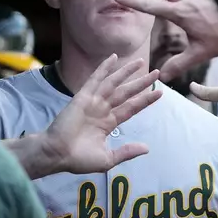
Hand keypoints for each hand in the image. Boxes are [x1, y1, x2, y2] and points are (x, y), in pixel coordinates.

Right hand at [43, 54, 162, 173]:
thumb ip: (126, 152)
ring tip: (141, 62)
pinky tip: (113, 57)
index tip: (160, 92)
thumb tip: (146, 148)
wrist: (57, 155)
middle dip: (141, 83)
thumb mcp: (107, 159)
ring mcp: (93, 102)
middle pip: (126, 93)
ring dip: (126, 72)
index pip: (131, 108)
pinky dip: (104, 68)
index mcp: (108, 123)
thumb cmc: (78, 159)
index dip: (145, 100)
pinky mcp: (82, 97)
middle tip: (156, 72)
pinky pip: (95, 79)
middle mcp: (102, 110)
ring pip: (114, 83)